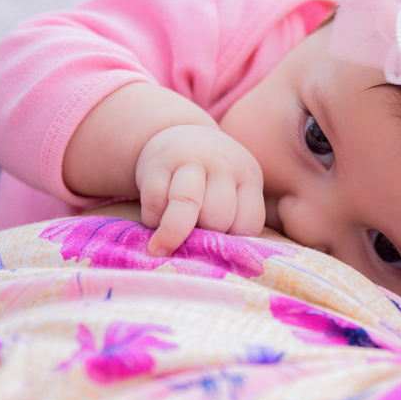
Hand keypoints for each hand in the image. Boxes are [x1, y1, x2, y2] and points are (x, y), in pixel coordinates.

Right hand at [135, 125, 264, 256]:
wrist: (182, 135)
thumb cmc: (211, 178)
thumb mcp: (234, 189)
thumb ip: (234, 219)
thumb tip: (220, 264)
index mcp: (248, 177)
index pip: (249, 222)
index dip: (234, 242)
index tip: (220, 248)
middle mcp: (222, 165)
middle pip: (217, 215)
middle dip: (204, 236)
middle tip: (193, 241)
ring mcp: (190, 160)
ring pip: (187, 203)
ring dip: (173, 233)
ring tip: (160, 251)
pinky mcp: (158, 162)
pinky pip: (155, 197)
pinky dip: (152, 217)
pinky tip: (154, 221)